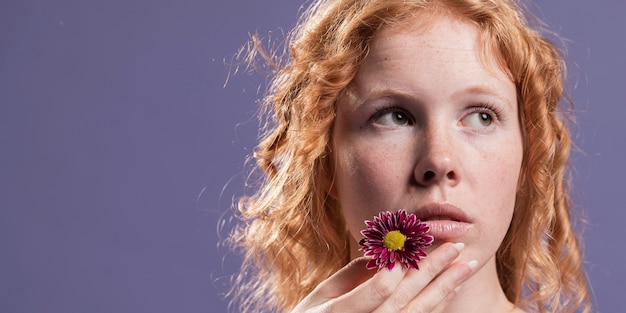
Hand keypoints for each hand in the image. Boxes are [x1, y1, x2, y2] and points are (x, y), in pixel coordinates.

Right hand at [290, 242, 476, 312]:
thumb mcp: (320, 296)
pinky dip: (436, 306)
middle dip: (432, 271)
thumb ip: (350, 276)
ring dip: (444, 288)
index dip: (399, 267)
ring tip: (465, 266)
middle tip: (456, 246)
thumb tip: (383, 252)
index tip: (414, 243)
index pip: (380, 291)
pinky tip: (451, 289)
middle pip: (405, 300)